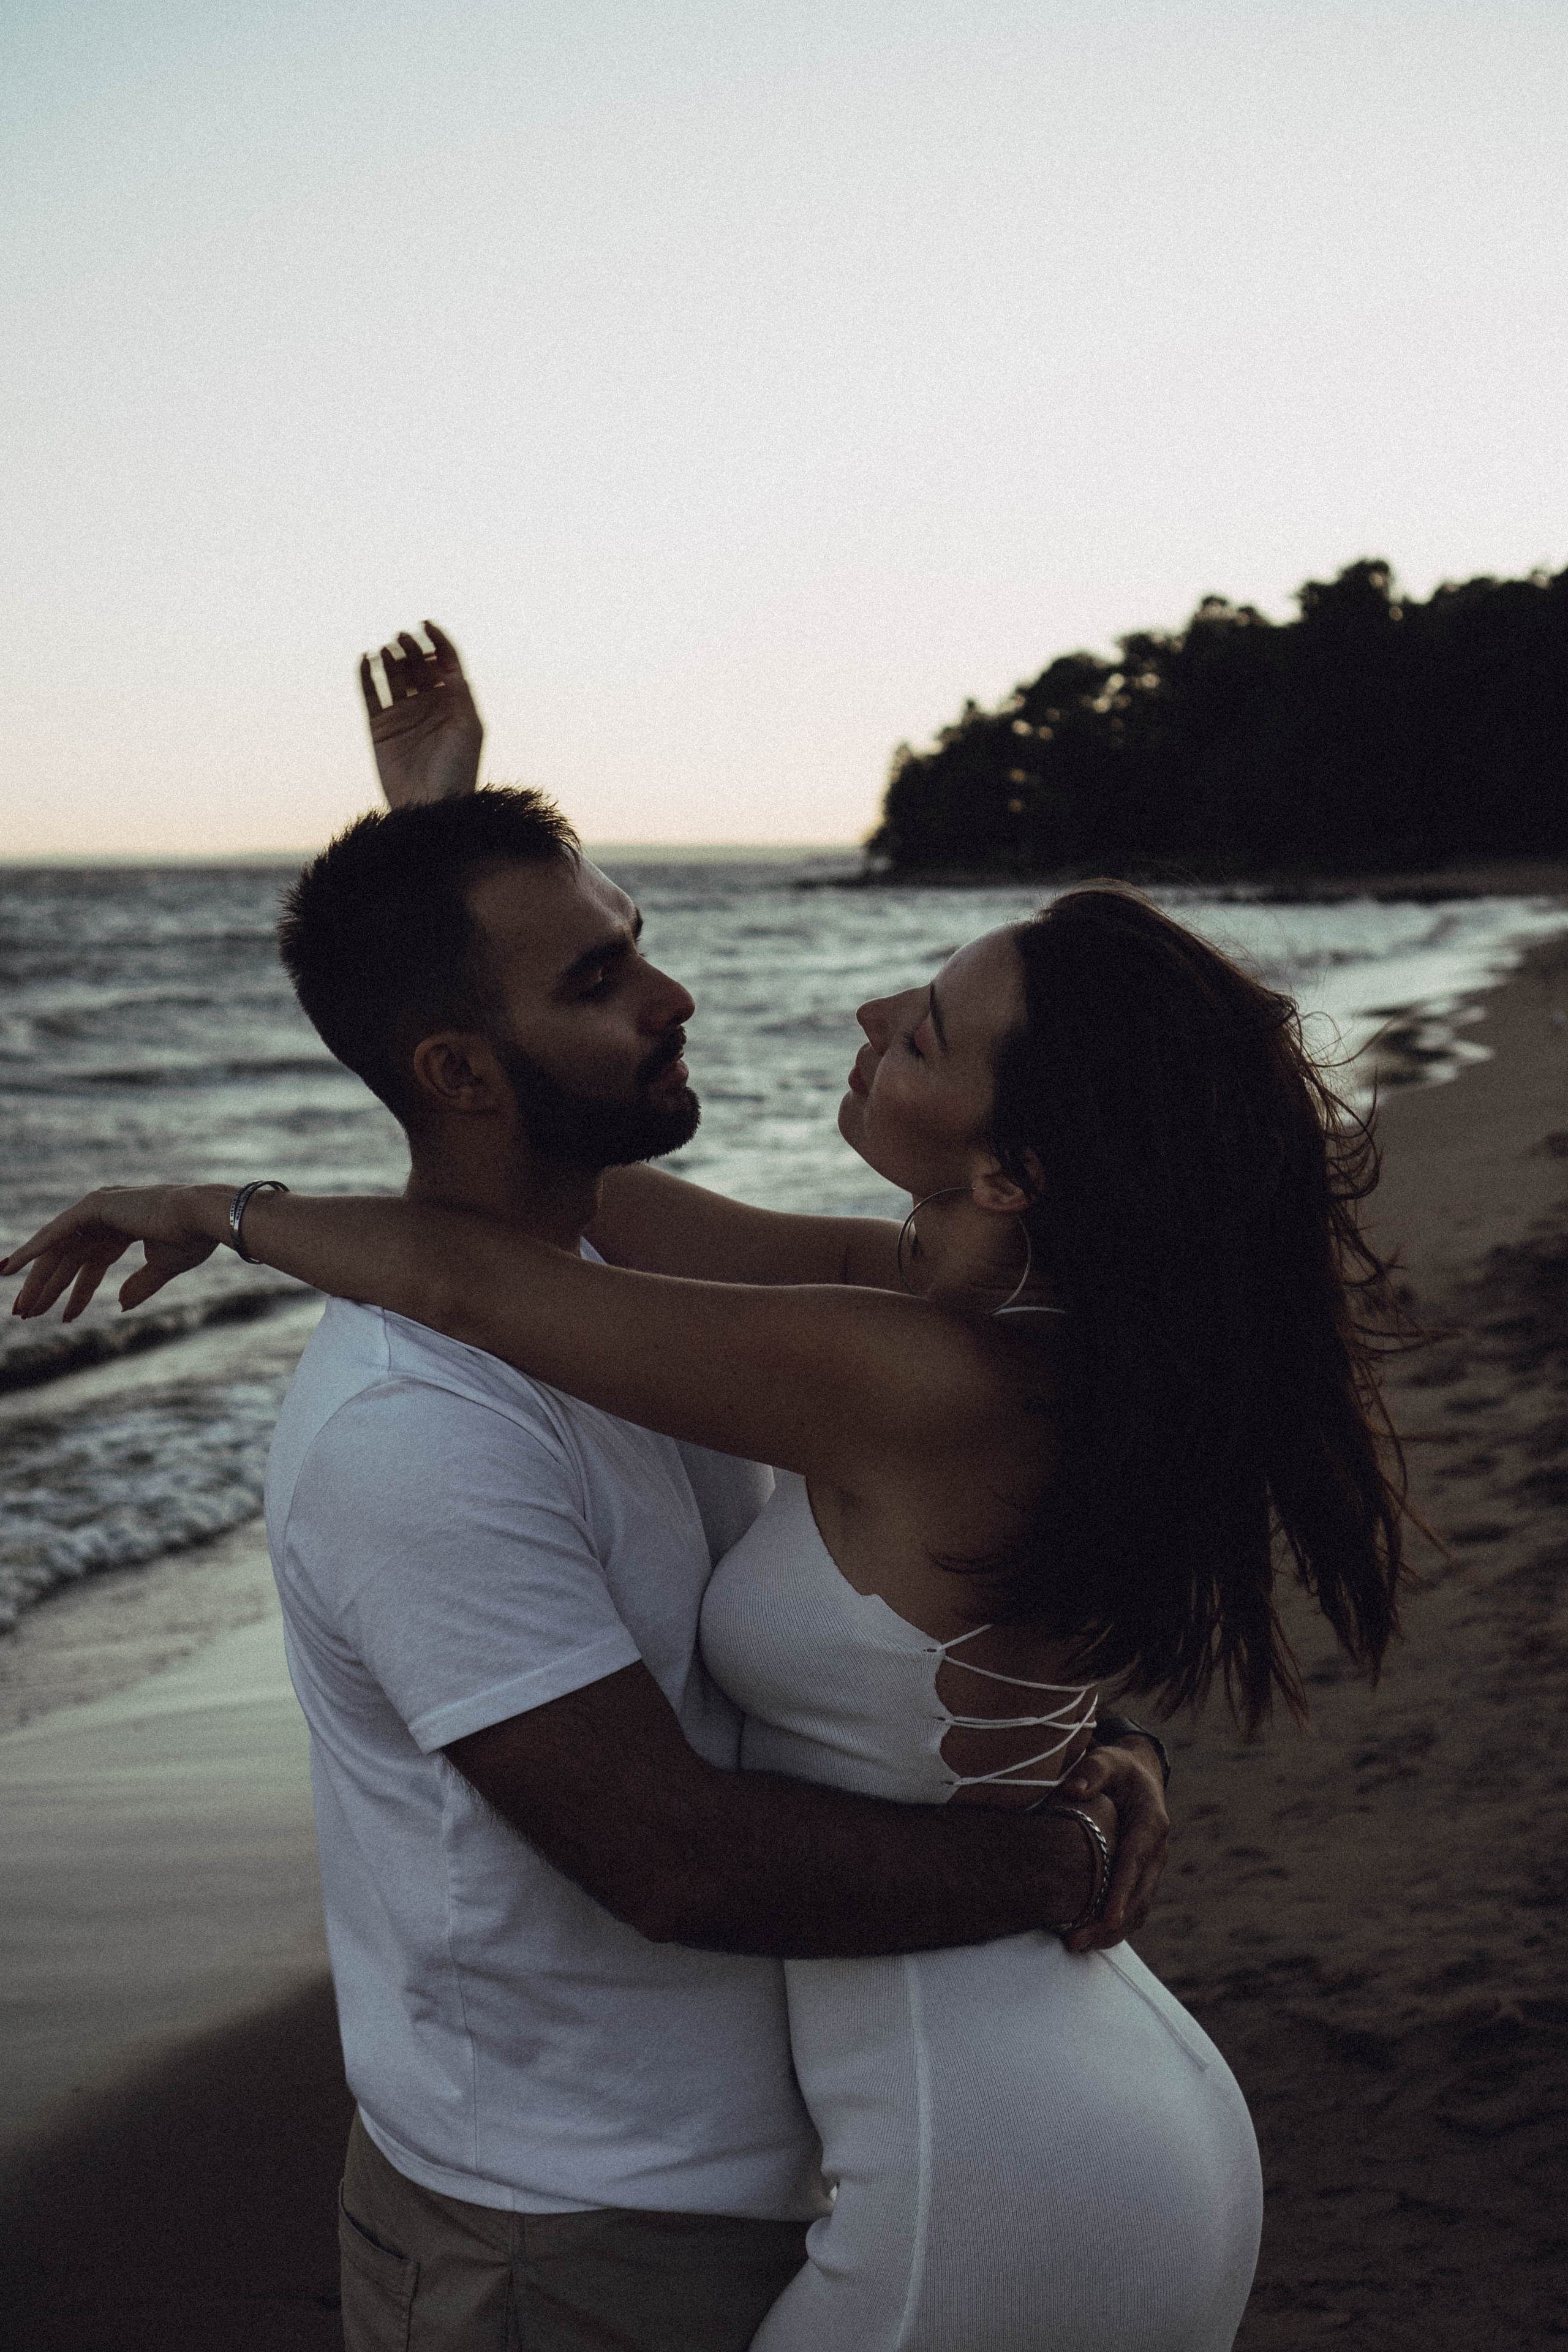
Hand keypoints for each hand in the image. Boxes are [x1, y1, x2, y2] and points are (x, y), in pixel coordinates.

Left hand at [3, 1184, 230, 1319]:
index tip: (65, 1318)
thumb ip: (140, 1286)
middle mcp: (107, 1218)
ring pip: (58, 1251)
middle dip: (48, 1289)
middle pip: (68, 1259)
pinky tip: (13, 1268)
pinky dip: (32, 1250)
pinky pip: (55, 1233)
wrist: (201, 1219)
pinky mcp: (94, 1206)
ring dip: (36, 1280)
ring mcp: (98, 1209)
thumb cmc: (191, 1240)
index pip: (91, 1264)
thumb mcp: (163, 1268)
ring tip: (20, 1308)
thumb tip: (120, 1305)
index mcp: (123, 1230)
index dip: (77, 1293)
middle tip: (26, 1314)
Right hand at [361, 621, 483, 808]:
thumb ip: (459, 692)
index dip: (437, 640)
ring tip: (388, 650)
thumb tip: (448, 662)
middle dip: (412, 648)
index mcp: (454, 703)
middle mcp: (429, 705)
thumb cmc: (458, 770)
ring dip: (390, 659)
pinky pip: (370, 695)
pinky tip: (365, 659)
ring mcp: (403, 715)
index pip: (446, 662)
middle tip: (402, 639)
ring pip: (394, 676)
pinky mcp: (380, 728)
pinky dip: (365, 675)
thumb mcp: (468, 728)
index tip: (426, 623)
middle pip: (418, 665)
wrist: (431, 808)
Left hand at [1055, 1737, 1169, 1953]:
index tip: (1110, 1918)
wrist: (1137, 1777)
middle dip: (1110, 1923)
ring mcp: (1151, 1868)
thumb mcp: (1107, 1759)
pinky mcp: (1141, 1878)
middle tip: (1076, 1942)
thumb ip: (1093, 1771)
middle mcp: (1156, 1851)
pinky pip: (1133, 1909)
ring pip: (1138, 1909)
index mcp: (1151, 1824)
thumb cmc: (1118, 1769)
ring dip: (1110, 1932)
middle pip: (1138, 1896)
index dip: (1123, 1892)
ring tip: (1077, 1945)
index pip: (1135, 1862)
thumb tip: (1071, 1790)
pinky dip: (1114, 1927)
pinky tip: (1088, 1937)